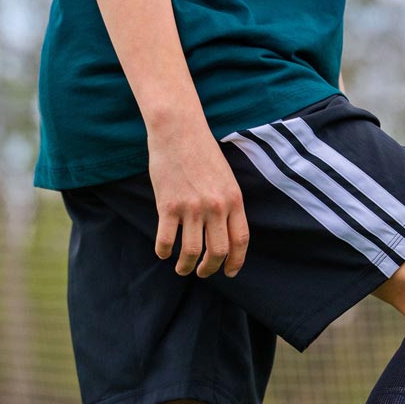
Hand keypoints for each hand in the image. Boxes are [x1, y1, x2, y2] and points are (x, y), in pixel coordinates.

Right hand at [147, 120, 249, 277]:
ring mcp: (191, 207)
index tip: (230, 272)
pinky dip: (164, 252)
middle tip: (202, 273)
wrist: (178, 130)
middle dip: (210, 269)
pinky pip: (166, 240)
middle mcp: (215, 207)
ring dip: (186, 266)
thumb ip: (228, 205)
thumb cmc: (202, 152)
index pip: (240, 241)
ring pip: (192, 252)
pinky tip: (164, 252)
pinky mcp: (167, 206)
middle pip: (218, 251)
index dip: (236, 261)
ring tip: (182, 268)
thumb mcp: (226, 178)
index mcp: (234, 200)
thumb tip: (226, 233)